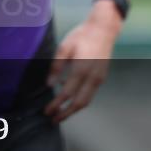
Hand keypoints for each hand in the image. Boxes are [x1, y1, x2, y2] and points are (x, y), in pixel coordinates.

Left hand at [44, 1, 121, 122]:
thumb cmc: (82, 36)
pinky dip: (80, 100)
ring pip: (86, 101)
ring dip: (74, 110)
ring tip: (61, 114)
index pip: (66, 94)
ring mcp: (99, 79)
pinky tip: (70, 97)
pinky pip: (90, 93)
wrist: (103, 30)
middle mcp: (92, 78)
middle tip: (54, 120)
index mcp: (81, 70)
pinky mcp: (101, 77)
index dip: (56, 105)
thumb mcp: (65, 47)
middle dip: (66, 114)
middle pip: (79, 103)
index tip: (47, 112)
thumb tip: (49, 84)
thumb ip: (56, 67)